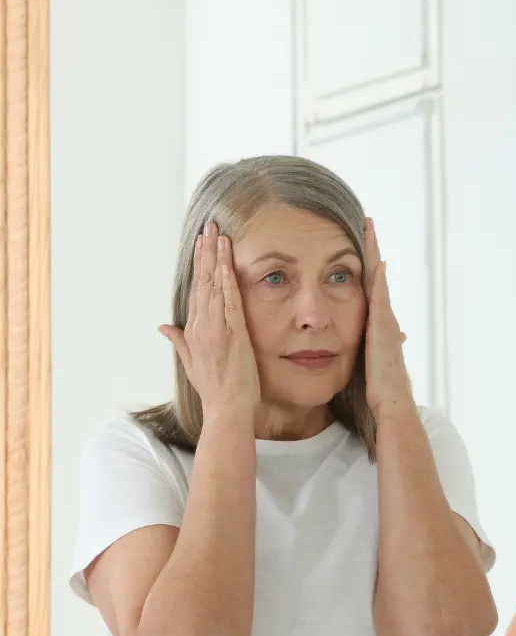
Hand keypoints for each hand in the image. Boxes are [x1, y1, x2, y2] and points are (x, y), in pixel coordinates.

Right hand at [159, 221, 260, 417]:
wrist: (226, 409)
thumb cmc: (214, 389)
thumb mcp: (191, 363)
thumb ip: (179, 341)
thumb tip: (163, 326)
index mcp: (193, 330)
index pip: (196, 290)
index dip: (198, 265)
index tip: (201, 243)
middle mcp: (202, 326)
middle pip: (202, 281)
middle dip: (205, 252)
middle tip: (209, 226)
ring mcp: (216, 329)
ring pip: (214, 286)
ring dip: (216, 259)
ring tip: (217, 234)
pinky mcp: (233, 334)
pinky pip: (229, 301)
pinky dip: (227, 280)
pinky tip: (227, 262)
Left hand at [363, 218, 412, 418]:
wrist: (390, 405)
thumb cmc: (372, 393)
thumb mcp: (360, 367)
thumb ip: (355, 354)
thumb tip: (342, 351)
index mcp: (374, 328)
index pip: (367, 291)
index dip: (362, 269)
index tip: (354, 248)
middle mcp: (382, 320)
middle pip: (375, 278)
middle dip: (371, 252)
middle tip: (366, 225)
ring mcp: (385, 322)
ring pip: (378, 279)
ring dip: (374, 254)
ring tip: (369, 230)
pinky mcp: (383, 328)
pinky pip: (380, 295)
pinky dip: (378, 276)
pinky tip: (376, 259)